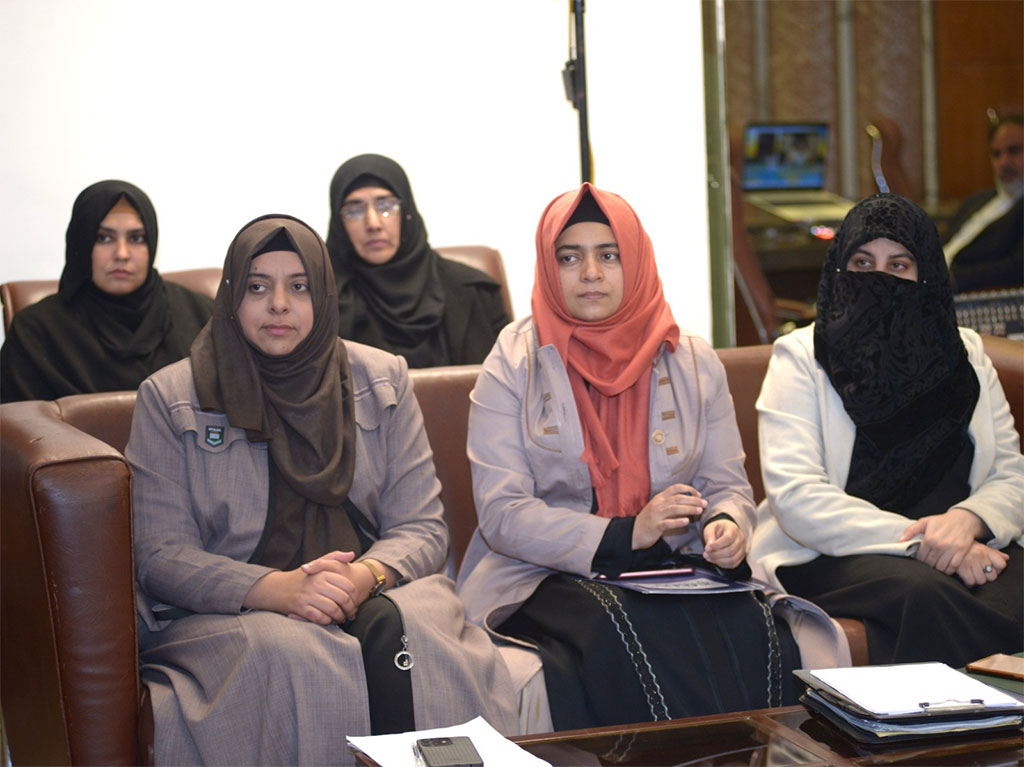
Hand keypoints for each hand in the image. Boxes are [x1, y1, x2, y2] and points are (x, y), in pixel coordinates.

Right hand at [244, 550, 363, 623]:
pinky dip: (327, 621)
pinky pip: (320, 618)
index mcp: (323, 573)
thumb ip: (336, 557)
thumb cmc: (302, 577)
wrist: (277, 588)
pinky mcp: (301, 608)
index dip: (354, 597)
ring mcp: (308, 596)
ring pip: (333, 609)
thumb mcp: (318, 562)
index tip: (355, 602)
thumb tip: (352, 554)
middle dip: (350, 609)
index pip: (348, 586)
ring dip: (340, 617)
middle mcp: (316, 583)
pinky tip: (328, 620)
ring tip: (341, 619)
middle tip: (351, 614)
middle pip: (343, 599)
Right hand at [632, 484, 706, 549]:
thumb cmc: (649, 520)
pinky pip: (668, 523)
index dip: (688, 489)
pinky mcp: (655, 526)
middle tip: (704, 503)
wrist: (633, 532)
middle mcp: (658, 504)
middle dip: (693, 500)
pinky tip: (687, 521)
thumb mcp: (657, 507)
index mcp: (659, 498)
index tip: (699, 494)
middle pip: (678, 498)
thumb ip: (670, 503)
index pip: (675, 488)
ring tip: (700, 511)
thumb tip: (689, 501)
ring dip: (689, 509)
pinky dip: (678, 521)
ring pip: (675, 509)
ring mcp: (656, 515)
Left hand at [702, 518, 745, 568]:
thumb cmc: (718, 529)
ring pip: (732, 559)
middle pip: (731, 550)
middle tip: (705, 554)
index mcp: (733, 529)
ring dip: (718, 561)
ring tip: (708, 558)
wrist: (724, 530)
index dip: (717, 545)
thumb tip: (709, 546)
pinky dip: (722, 564)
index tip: (707, 548)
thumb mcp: (711, 528)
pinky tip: (714, 560)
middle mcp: (740, 539)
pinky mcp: (740, 556)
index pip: (728, 539)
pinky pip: (733, 564)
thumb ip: (710, 536)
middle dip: (716, 555)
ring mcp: (742, 548)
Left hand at [899, 508, 986, 574]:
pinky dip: (948, 571)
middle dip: (927, 566)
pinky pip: (953, 567)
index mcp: (929, 538)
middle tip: (927, 567)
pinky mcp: (961, 552)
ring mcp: (951, 549)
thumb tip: (900, 541)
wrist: (963, 519)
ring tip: (934, 568)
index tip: (919, 561)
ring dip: (937, 570)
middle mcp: (940, 545)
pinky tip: (945, 569)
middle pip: (930, 563)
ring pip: (941, 567)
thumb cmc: (942, 521)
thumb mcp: (924, 522)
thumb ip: (911, 531)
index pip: (920, 556)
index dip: (919, 561)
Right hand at [955, 543, 1008, 586]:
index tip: (990, 569)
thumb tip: (1006, 558)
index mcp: (986, 551)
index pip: (1001, 565)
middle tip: (979, 574)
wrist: (948, 545)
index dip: (997, 569)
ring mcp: (971, 561)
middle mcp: (980, 555)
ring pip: (981, 581)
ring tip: (972, 575)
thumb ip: (995, 553)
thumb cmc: (967, 549)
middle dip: (986, 577)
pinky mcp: (961, 567)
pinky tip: (965, 577)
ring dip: (976, 580)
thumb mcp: (982, 548)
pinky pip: (970, 582)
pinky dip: (968, 582)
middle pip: (992, 577)